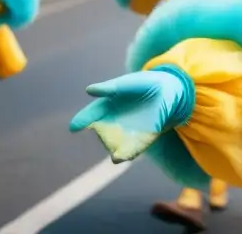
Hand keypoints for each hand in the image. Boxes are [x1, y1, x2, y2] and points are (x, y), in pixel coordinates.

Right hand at [69, 69, 191, 162]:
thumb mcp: (127, 84)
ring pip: (113, 145)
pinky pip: (129, 152)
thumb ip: (109, 88)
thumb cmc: (143, 85)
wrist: (167, 92)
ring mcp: (124, 133)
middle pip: (101, 131)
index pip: (90, 115)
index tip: (73, 127)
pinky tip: (119, 157)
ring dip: (112, 148)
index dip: (81, 120)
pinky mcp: (139, 141)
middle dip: (102, 134)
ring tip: (114, 153)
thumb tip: (89, 90)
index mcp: (105, 106)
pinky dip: (124, 155)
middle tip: (100, 130)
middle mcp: (111, 123)